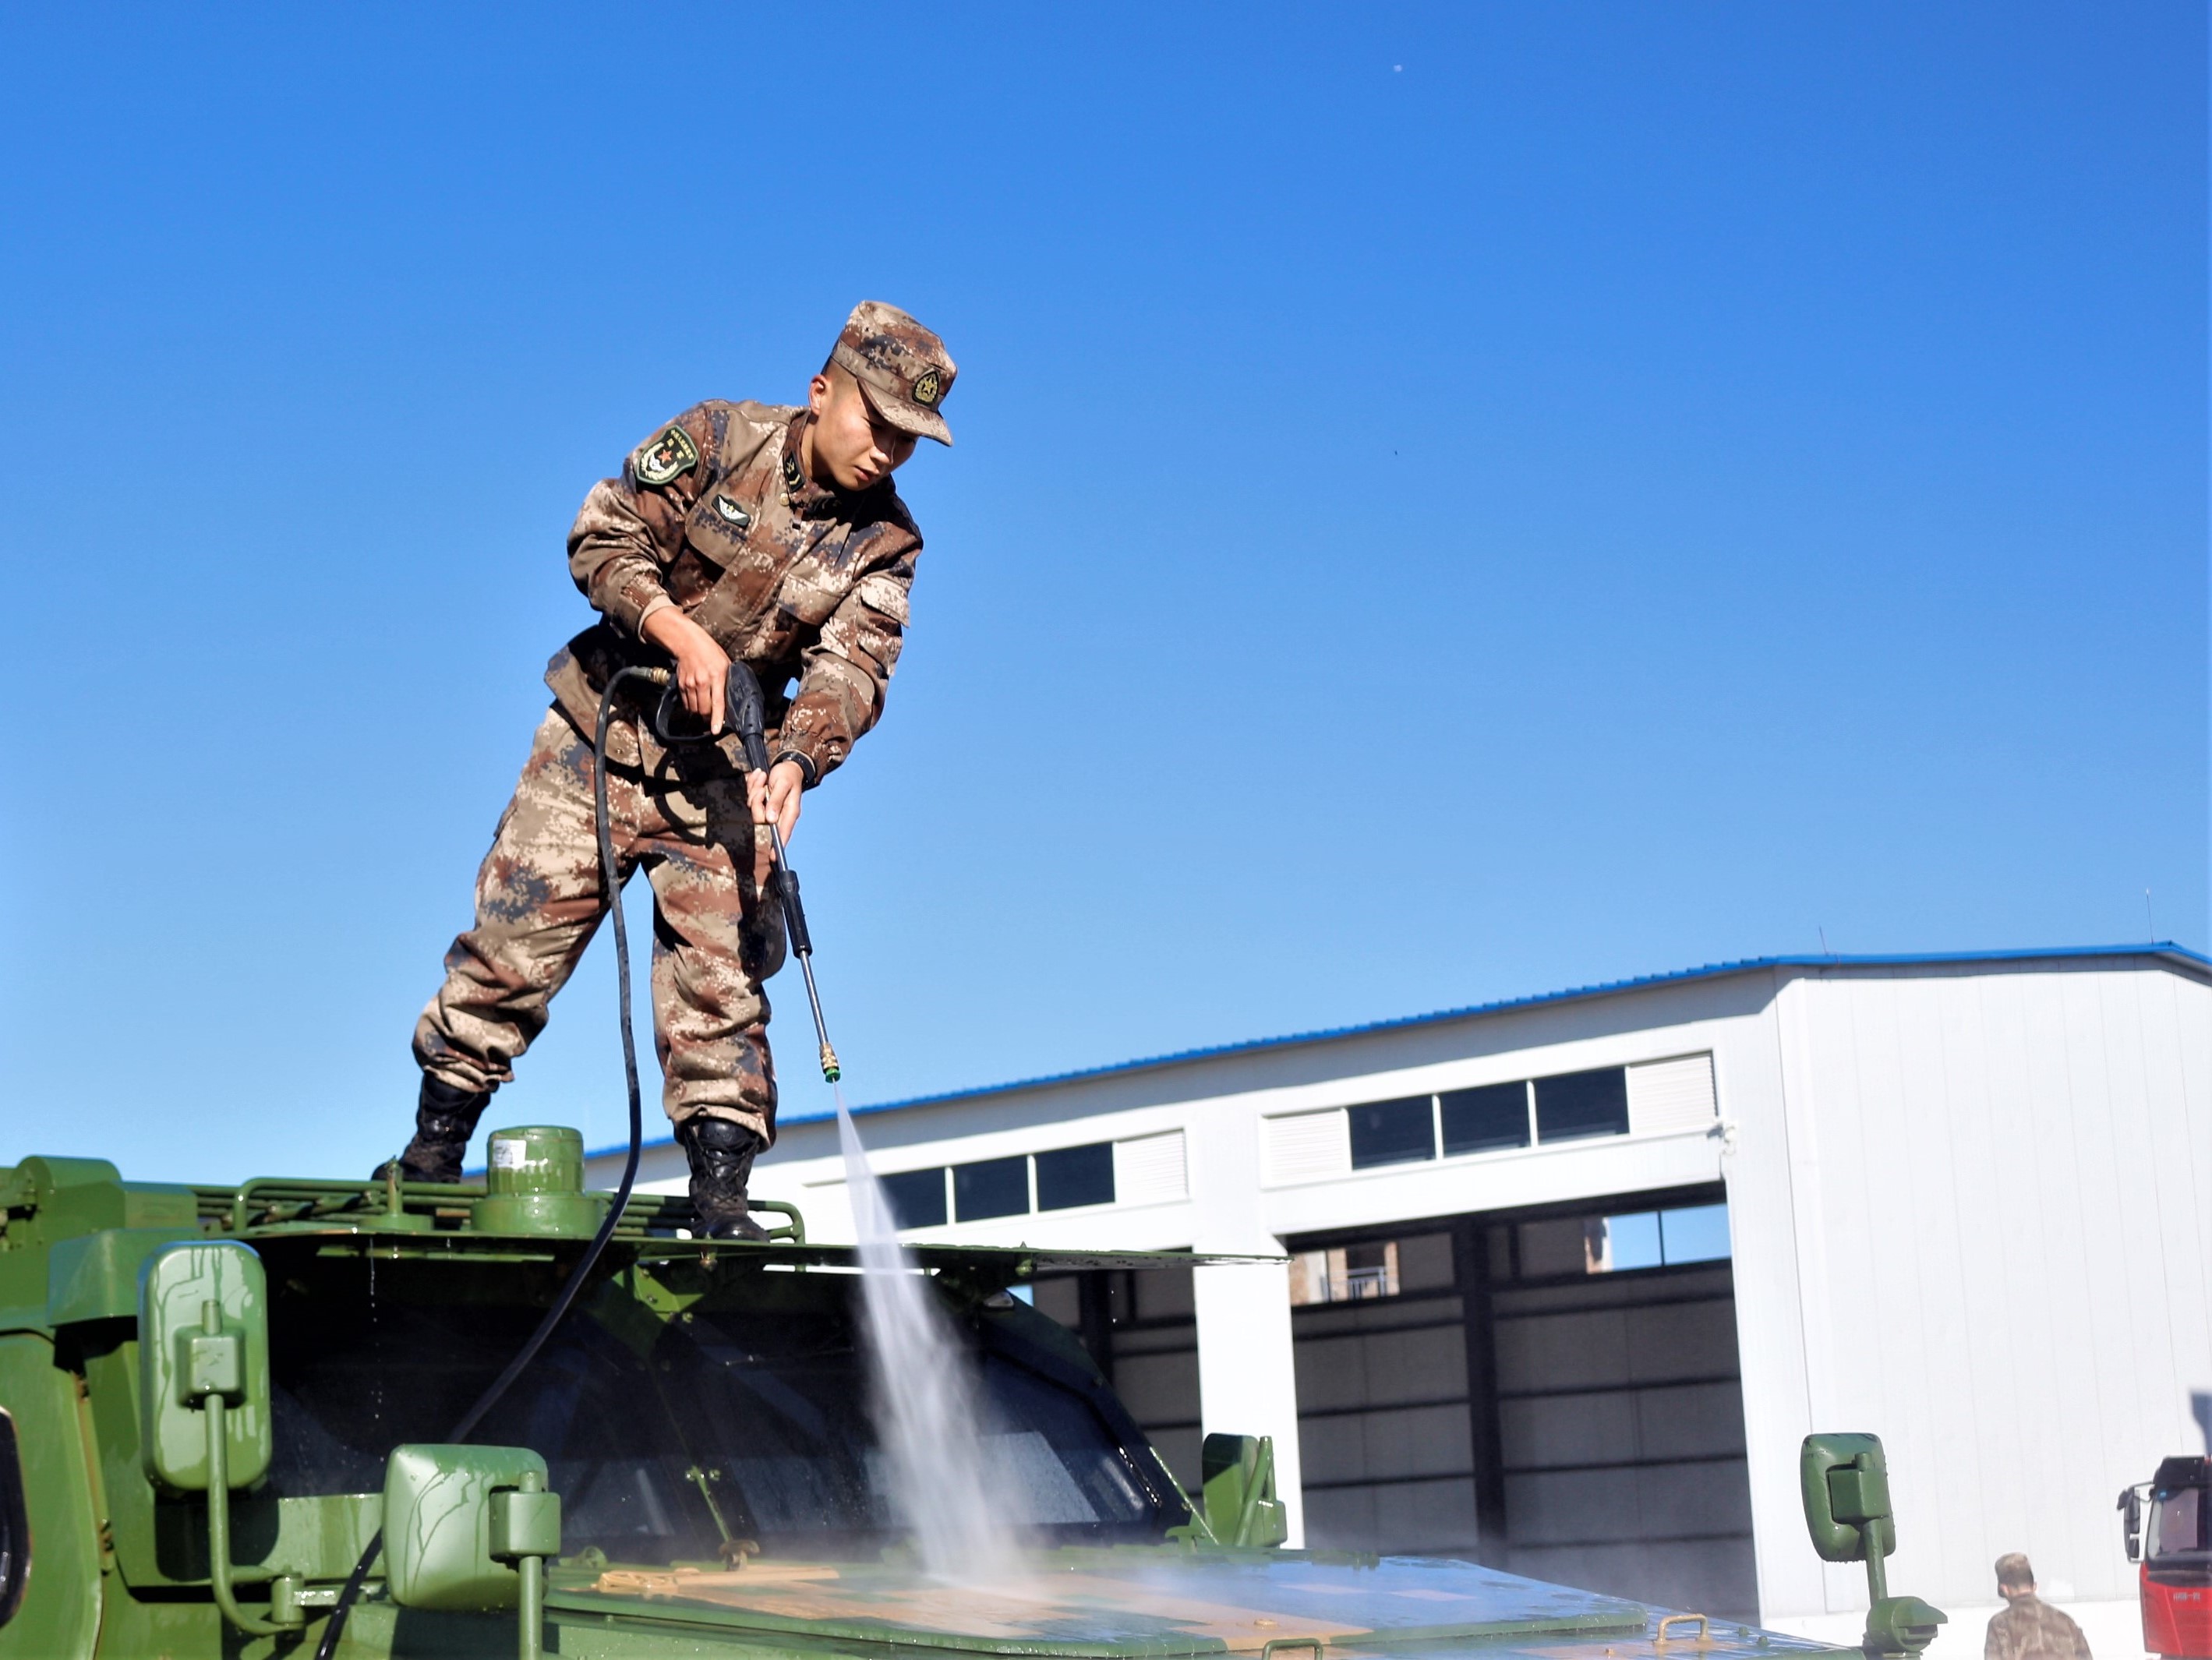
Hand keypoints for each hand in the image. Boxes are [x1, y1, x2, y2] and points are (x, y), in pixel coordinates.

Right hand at [641, 608, 730, 732]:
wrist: (689, 643)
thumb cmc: (711, 653)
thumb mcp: (725, 664)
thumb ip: (727, 681)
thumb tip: (730, 698)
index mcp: (716, 677)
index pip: (717, 702)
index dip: (716, 718)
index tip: (715, 730)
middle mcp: (702, 682)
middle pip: (703, 709)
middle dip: (708, 716)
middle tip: (712, 716)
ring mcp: (690, 684)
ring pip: (694, 708)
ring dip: (700, 712)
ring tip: (704, 707)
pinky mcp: (681, 685)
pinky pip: (686, 703)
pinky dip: (691, 705)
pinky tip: (696, 700)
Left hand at [745, 760, 805, 886]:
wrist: (787, 766)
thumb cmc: (788, 775)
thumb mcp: (783, 784)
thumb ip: (776, 800)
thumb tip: (771, 820)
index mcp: (790, 812)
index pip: (783, 832)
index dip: (778, 845)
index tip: (774, 857)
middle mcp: (779, 814)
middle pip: (760, 818)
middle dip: (757, 801)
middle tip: (763, 787)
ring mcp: (769, 809)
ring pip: (753, 808)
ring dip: (755, 790)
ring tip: (763, 777)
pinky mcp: (761, 803)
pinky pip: (750, 799)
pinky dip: (752, 786)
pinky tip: (760, 777)